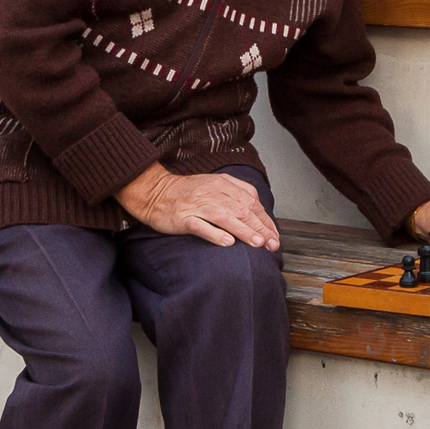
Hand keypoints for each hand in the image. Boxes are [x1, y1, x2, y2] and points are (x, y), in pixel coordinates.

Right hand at [116, 166, 278, 249]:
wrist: (154, 191)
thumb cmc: (188, 192)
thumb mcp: (215, 185)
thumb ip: (236, 195)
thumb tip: (259, 213)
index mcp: (223, 184)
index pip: (251, 201)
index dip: (265, 220)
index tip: (275, 236)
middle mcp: (212, 193)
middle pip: (242, 210)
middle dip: (260, 228)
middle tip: (272, 244)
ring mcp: (197, 205)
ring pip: (225, 217)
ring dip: (244, 231)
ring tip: (257, 243)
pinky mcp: (183, 217)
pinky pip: (201, 226)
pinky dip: (215, 234)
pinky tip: (227, 243)